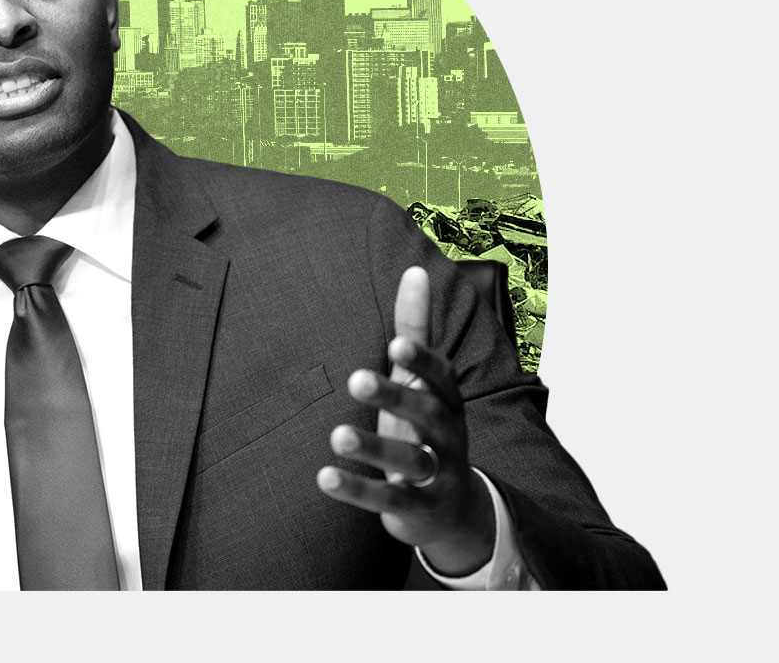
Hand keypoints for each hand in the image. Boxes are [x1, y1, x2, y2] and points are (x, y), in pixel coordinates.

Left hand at [316, 266, 494, 575]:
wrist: (454, 509)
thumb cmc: (427, 430)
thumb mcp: (424, 382)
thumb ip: (415, 329)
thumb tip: (415, 269)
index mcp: (447, 401)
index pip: (440, 377)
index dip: (422, 361)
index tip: (397, 344)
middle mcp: (446, 436)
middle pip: (427, 414)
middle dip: (395, 396)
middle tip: (355, 379)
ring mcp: (435, 475)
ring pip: (410, 460)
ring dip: (375, 448)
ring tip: (337, 435)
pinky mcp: (416, 508)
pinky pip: (389, 499)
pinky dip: (358, 489)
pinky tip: (324, 476)